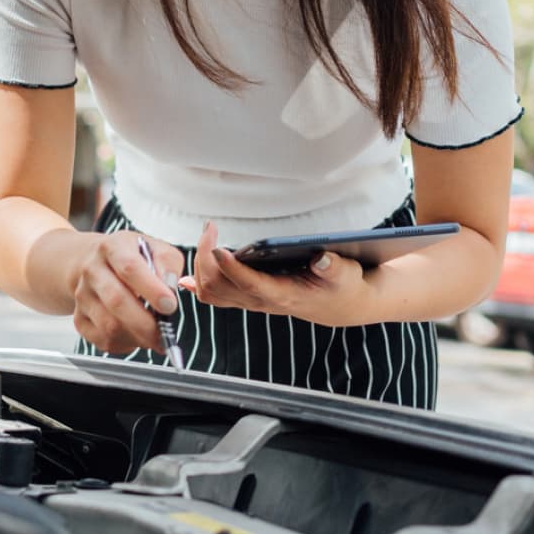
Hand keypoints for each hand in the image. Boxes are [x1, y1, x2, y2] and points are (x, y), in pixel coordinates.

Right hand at [71, 229, 183, 353]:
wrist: (95, 263)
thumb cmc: (131, 257)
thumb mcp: (155, 248)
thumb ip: (168, 263)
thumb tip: (170, 286)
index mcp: (113, 247)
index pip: (130, 268)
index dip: (152, 290)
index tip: (170, 306)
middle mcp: (92, 270)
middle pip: (116, 301)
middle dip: (145, 323)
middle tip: (165, 333)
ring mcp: (83, 295)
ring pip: (109, 326)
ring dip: (137, 337)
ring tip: (154, 337)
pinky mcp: (79, 318)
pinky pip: (103, 340)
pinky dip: (125, 345)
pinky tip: (136, 336)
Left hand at [181, 221, 368, 327]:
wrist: (339, 305)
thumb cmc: (342, 286)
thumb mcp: (346, 275)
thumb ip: (334, 267)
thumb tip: (322, 258)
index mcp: (284, 295)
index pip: (250, 285)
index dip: (231, 268)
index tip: (216, 248)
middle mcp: (262, 301)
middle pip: (220, 287)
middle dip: (207, 257)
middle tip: (211, 228)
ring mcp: (251, 301)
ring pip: (211, 292)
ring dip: (201, 265)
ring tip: (207, 236)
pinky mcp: (247, 298)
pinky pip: (215, 297)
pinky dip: (198, 284)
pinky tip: (186, 277)